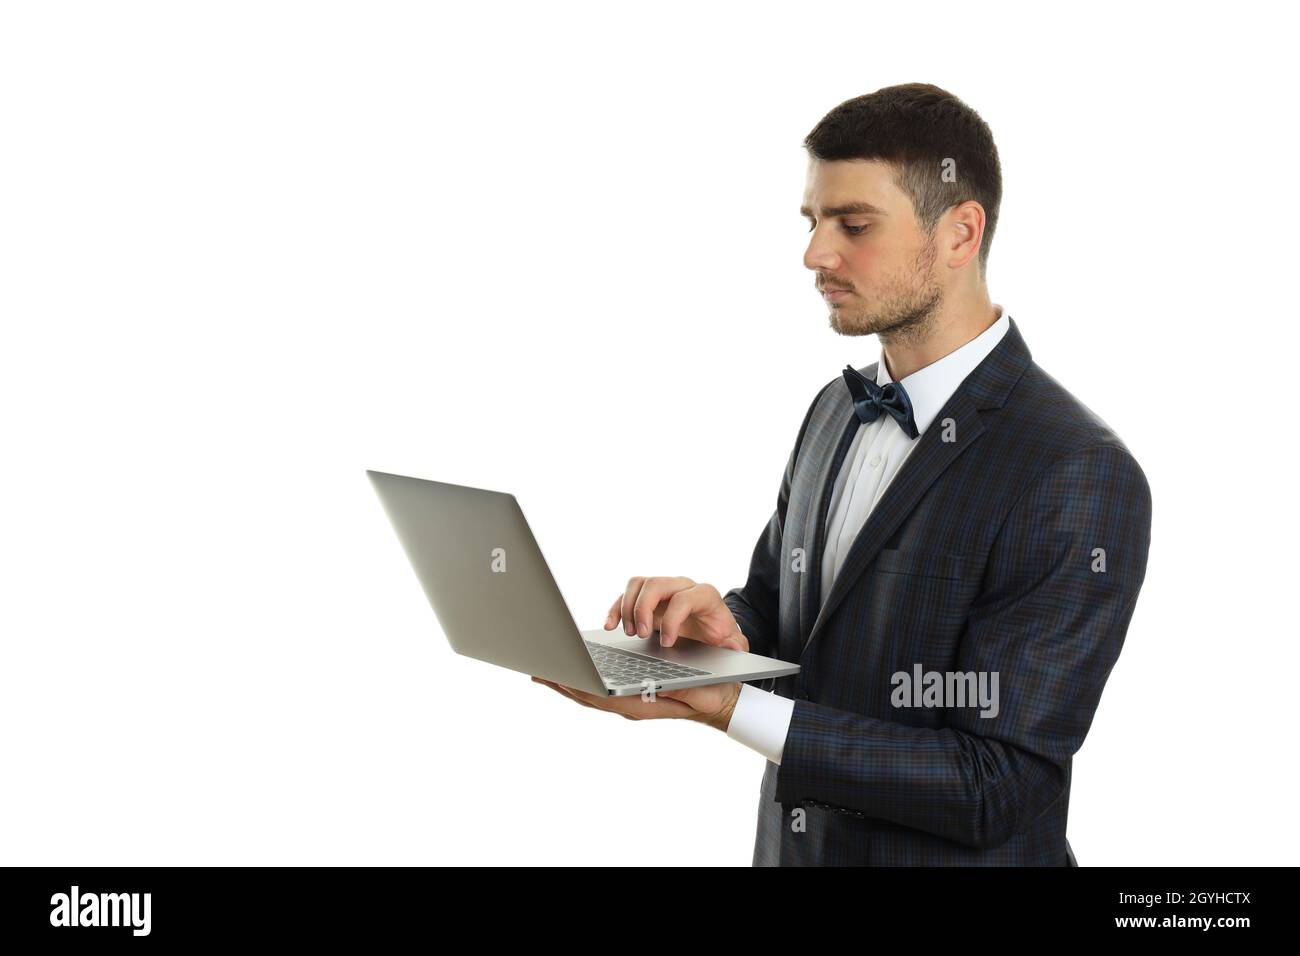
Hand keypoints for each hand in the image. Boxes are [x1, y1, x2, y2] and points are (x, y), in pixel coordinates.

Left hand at [531, 675, 740, 731]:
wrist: (724, 704)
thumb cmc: (710, 693)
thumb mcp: (693, 688)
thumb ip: (669, 688)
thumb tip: (643, 685)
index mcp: (641, 703)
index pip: (598, 696)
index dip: (573, 684)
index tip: (551, 674)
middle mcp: (632, 704)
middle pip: (588, 695)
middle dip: (562, 683)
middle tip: (536, 671)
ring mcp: (632, 702)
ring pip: (593, 694)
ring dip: (570, 685)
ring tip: (547, 674)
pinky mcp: (635, 697)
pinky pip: (603, 693)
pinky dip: (584, 684)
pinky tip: (576, 676)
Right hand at [603, 576, 748, 651]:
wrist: (713, 633)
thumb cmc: (721, 637)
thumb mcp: (732, 644)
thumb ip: (735, 646)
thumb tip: (734, 646)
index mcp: (705, 596)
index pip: (684, 598)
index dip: (672, 620)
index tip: (667, 643)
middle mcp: (682, 586)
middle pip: (656, 583)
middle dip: (644, 609)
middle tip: (641, 635)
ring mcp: (663, 590)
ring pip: (638, 583)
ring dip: (628, 607)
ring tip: (630, 633)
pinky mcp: (647, 599)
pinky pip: (626, 594)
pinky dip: (616, 608)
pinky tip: (611, 626)